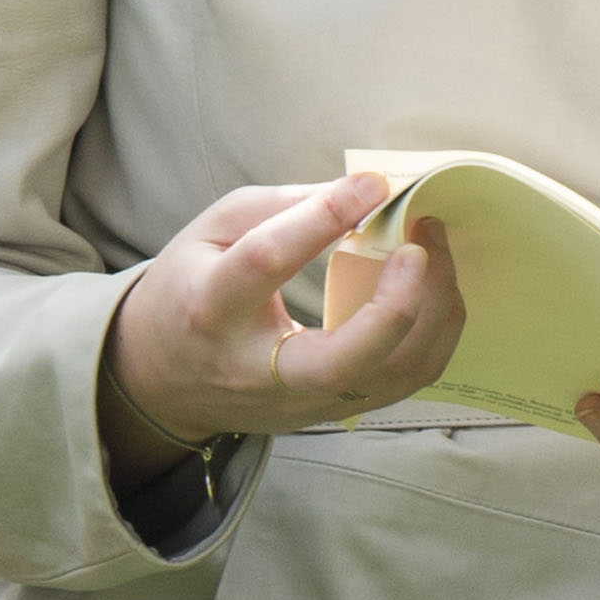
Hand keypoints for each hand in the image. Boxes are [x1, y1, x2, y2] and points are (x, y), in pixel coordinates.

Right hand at [100, 174, 464, 487]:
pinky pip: (400, 384)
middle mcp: (255, 367)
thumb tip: (363, 191)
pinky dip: (431, 335)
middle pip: (339, 362)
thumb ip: (284, 207)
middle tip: (420, 247)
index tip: (373, 184)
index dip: (322, 219)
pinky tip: (433, 292)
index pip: (268, 262)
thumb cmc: (192, 287)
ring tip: (435, 254)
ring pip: (385, 379)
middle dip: (394, 307)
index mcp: (213, 306)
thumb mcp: (214, 229)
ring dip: (430, 317)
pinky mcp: (329, 415)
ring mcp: (297, 402)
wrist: (163, 378)